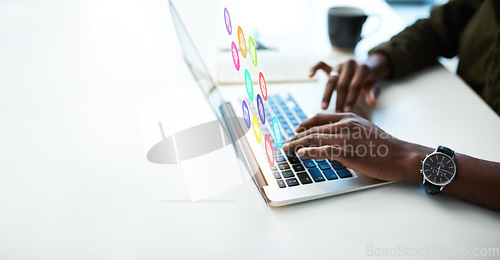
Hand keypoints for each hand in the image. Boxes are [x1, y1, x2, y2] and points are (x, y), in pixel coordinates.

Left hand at [282, 113, 427, 181]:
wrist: (400, 155)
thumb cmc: (385, 146)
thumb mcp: (365, 130)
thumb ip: (348, 130)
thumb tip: (332, 138)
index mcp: (348, 117)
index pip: (319, 118)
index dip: (304, 124)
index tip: (295, 130)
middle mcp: (344, 124)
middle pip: (313, 129)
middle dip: (296, 137)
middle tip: (285, 143)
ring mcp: (345, 138)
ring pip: (314, 139)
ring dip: (297, 145)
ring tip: (286, 149)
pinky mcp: (347, 152)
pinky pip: (322, 151)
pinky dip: (309, 153)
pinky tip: (300, 154)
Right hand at [310, 53, 390, 112]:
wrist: (365, 69)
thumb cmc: (368, 81)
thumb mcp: (374, 86)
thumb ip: (373, 93)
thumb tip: (373, 103)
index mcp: (363, 68)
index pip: (355, 86)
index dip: (351, 99)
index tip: (347, 112)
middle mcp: (350, 64)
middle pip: (342, 84)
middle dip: (339, 100)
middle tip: (336, 113)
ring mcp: (340, 64)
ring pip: (331, 79)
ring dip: (327, 95)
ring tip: (324, 107)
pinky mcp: (331, 65)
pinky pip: (321, 64)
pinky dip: (314, 68)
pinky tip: (310, 76)